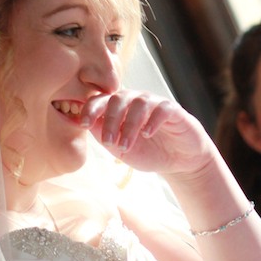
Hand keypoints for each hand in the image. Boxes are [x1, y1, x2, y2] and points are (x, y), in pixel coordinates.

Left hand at [79, 89, 213, 178]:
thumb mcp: (119, 148)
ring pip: (138, 103)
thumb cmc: (146, 151)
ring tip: (125, 146)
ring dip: (129, 125)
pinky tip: (146, 134)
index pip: (100, 100)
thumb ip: (102, 134)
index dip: (90, 109)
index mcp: (118, 108)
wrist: (178, 161)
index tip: (84, 125)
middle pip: (117, 99)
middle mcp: (134, 100)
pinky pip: (161, 108)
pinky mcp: (173, 109)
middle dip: (110, 121)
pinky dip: (151, 120)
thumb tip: (82, 123)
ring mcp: (154, 103)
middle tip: (109, 142)